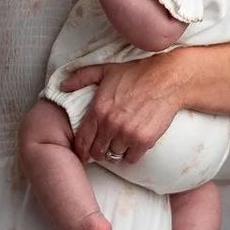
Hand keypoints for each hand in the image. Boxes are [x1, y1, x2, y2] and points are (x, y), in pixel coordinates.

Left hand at [60, 55, 181, 163]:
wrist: (167, 78)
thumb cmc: (137, 73)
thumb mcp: (105, 70)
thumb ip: (81, 77)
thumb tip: (62, 85)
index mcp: (98, 110)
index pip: (82, 140)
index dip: (81, 150)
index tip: (83, 154)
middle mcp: (110, 124)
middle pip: (97, 151)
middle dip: (99, 151)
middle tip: (105, 146)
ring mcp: (127, 134)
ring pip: (114, 155)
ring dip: (117, 150)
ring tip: (122, 141)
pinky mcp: (144, 141)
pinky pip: (131, 159)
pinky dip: (132, 154)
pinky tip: (134, 144)